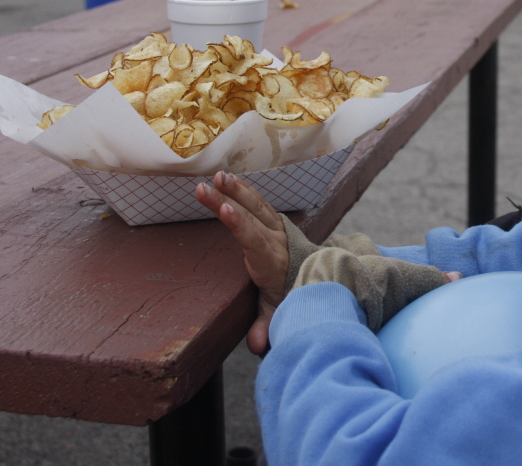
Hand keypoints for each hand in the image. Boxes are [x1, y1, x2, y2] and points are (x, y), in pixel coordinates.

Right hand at [195, 172, 286, 354]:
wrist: (317, 275)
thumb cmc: (289, 296)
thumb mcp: (278, 314)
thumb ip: (267, 327)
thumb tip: (258, 346)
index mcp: (274, 262)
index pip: (256, 241)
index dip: (241, 226)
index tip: (225, 211)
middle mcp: (276, 241)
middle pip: (250, 218)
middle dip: (227, 202)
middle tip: (204, 188)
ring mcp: (276, 229)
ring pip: (255, 205)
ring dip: (235, 189)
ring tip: (216, 176)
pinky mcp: (273, 222)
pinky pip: (257, 203)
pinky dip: (242, 190)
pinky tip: (226, 178)